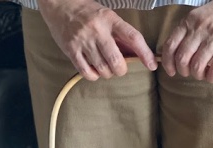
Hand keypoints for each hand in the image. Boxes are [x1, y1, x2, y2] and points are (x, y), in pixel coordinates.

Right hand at [37, 0, 157, 80]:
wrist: (60, 5)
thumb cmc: (88, 14)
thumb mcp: (107, 18)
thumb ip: (121, 37)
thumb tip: (138, 55)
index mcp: (110, 19)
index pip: (133, 38)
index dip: (145, 54)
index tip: (152, 65)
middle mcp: (98, 30)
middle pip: (116, 61)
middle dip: (120, 70)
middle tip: (117, 67)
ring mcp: (83, 41)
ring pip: (103, 69)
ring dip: (106, 73)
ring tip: (103, 65)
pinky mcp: (71, 51)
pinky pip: (87, 73)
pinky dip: (93, 76)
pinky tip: (93, 70)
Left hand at [162, 0, 212, 82]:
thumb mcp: (200, 16)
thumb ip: (188, 32)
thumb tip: (176, 54)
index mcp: (189, 21)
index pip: (170, 46)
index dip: (167, 63)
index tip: (171, 71)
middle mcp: (199, 29)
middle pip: (182, 59)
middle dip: (183, 71)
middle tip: (189, 72)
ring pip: (196, 67)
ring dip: (197, 75)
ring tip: (202, 73)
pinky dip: (210, 78)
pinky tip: (212, 75)